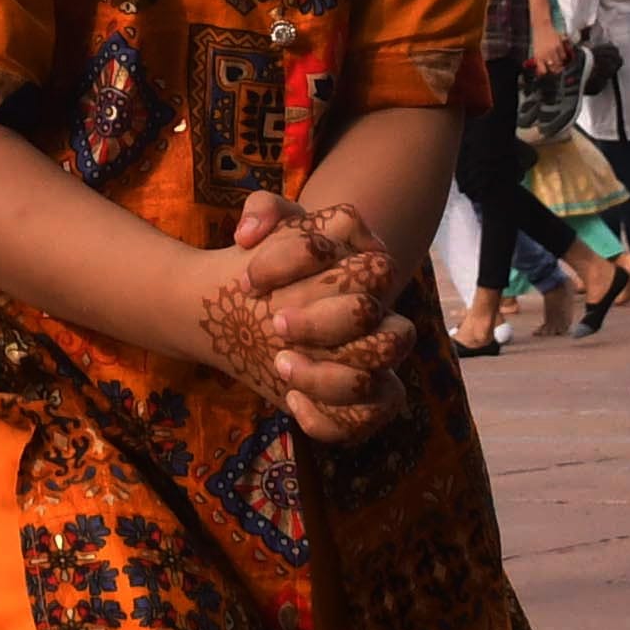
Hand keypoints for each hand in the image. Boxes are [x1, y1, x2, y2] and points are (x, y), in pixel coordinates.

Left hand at [192, 191, 410, 440]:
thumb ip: (265, 208)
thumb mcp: (269, 225)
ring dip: (324, 376)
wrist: (252, 311)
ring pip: (375, 377)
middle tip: (274, 323)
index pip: (365, 261)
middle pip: (370, 317)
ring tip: (280, 364)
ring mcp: (376, 363)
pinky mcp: (364, 403)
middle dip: (320, 322)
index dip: (300, 264)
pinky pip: (366, 421)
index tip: (249, 277)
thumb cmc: (271, 267)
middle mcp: (381, 316)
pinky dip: (328, 420)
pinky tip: (292, 402)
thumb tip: (251, 234)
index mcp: (369, 266)